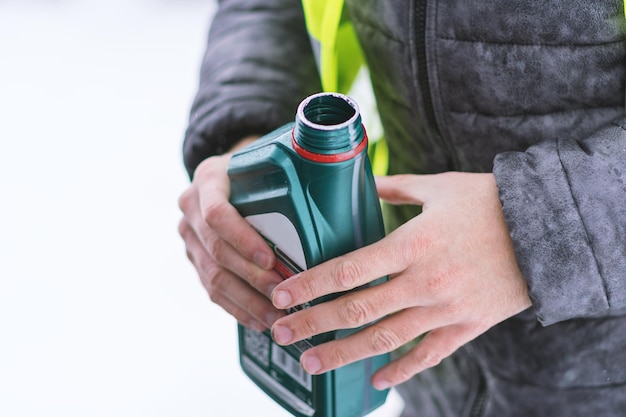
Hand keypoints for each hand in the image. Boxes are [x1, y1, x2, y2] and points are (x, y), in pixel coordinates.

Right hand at [178, 138, 285, 330]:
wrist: (228, 175)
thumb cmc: (258, 169)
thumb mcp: (266, 158)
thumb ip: (291, 171)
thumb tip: (343, 184)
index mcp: (209, 179)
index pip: (217, 213)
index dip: (242, 239)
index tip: (271, 259)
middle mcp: (191, 207)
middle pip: (217, 251)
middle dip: (253, 278)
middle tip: (284, 294)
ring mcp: (190, 236)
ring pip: (214, 277)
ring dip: (248, 300)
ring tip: (278, 316)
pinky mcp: (194, 259)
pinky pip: (213, 290)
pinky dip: (238, 308)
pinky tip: (261, 320)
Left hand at [269, 172, 530, 388]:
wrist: (547, 230)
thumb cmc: (489, 203)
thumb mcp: (438, 187)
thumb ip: (394, 188)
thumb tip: (360, 184)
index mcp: (413, 244)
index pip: (349, 270)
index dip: (310, 286)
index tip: (280, 296)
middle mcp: (424, 282)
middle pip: (357, 310)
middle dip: (313, 324)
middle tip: (280, 333)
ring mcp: (446, 309)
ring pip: (385, 339)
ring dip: (343, 353)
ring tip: (310, 363)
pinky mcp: (467, 327)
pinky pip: (428, 356)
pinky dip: (401, 370)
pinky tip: (375, 381)